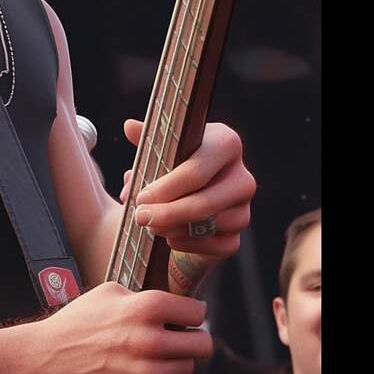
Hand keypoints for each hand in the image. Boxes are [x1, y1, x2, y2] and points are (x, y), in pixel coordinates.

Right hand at [38, 281, 212, 373]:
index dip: (193, 312)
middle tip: (181, 335)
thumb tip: (174, 305)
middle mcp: (149, 340)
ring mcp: (145, 372)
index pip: (197, 312)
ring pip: (187, 370)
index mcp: (145, 307)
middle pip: (203, 345)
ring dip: (176, 361)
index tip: (186, 314)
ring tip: (156, 353)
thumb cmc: (79, 321)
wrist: (51, 357)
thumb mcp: (110, 292)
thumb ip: (145, 296)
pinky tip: (145, 371)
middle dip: (194, 338)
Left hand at [120, 120, 255, 258]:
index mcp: (226, 143)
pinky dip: (189, 245)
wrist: (191, 194)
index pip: (196, 171)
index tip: (141, 197)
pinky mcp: (238, 235)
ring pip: (209, 227)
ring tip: (151, 225)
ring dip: (174, 229)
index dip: (166, 188)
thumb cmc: (174, 163)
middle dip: (167, 214)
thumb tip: (129, 126)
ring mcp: (244, 208)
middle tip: (140, 217)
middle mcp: (242, 176)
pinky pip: (217, 246)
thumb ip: (148, 137)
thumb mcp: (162, 147)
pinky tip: (169, 238)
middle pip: (204, 203)